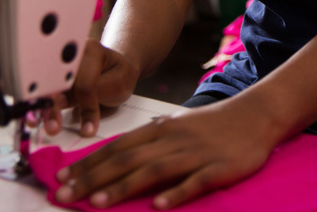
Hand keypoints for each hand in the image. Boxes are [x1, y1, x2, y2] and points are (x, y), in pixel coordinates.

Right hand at [42, 39, 139, 137]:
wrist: (113, 68)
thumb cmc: (117, 75)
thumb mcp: (119, 82)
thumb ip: (97, 90)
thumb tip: (64, 103)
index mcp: (92, 51)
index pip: (85, 82)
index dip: (86, 106)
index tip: (89, 128)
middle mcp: (70, 54)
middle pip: (57, 81)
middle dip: (53, 106)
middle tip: (53, 128)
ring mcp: (58, 64)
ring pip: (43, 85)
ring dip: (39, 107)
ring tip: (38, 124)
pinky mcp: (49, 76)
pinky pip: (38, 90)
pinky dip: (33, 105)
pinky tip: (31, 117)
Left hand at [53, 96, 276, 208]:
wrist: (257, 115)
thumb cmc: (214, 124)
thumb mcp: (178, 124)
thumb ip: (150, 140)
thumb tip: (118, 153)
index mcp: (161, 129)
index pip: (117, 146)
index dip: (87, 164)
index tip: (60, 179)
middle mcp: (173, 139)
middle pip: (127, 159)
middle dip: (92, 179)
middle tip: (63, 196)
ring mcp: (196, 153)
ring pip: (153, 170)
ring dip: (123, 187)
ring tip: (96, 203)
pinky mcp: (219, 168)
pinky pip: (194, 181)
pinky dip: (175, 193)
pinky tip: (158, 206)